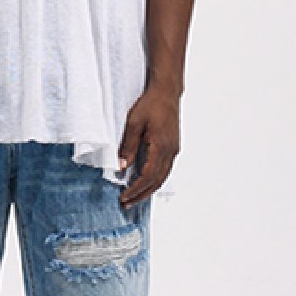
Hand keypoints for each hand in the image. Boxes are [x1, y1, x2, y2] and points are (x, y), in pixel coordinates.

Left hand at [117, 86, 180, 207]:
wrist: (166, 92)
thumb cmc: (150, 104)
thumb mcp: (133, 123)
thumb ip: (128, 146)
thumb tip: (122, 167)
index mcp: (161, 147)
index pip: (148, 176)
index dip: (136, 189)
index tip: (124, 197)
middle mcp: (170, 151)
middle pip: (157, 181)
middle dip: (141, 195)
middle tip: (127, 204)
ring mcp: (173, 150)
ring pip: (162, 177)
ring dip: (148, 189)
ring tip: (134, 197)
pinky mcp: (173, 147)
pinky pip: (165, 169)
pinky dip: (154, 180)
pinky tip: (145, 183)